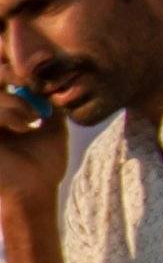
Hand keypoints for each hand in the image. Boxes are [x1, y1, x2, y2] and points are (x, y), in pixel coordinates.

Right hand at [0, 79, 64, 208]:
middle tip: (34, 85)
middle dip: (11, 74)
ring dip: (14, 101)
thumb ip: (50, 104)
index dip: (16, 69)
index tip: (41, 76)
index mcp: (2, 114)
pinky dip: (6, 112)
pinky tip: (24, 125)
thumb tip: (56, 78)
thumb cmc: (44, 166)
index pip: (1, 78)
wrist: (35, 193)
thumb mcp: (53, 128)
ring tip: (33, 117)